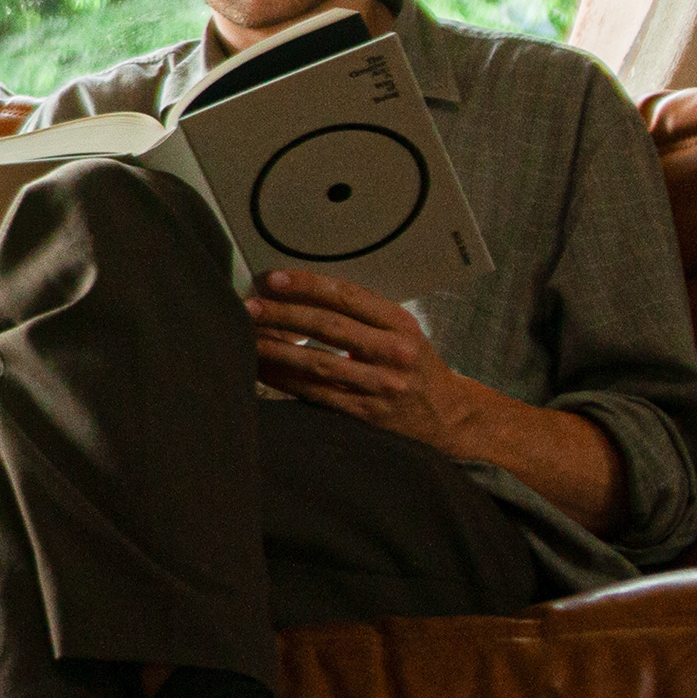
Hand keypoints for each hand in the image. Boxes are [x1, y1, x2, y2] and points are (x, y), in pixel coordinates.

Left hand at [244, 270, 481, 449]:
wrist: (448, 418)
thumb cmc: (415, 366)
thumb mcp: (402, 333)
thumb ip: (364, 314)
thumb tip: (303, 293)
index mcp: (401, 324)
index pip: (349, 297)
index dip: (308, 286)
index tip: (275, 279)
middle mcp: (394, 353)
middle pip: (329, 327)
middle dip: (284, 315)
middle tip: (251, 306)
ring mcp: (380, 385)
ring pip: (318, 363)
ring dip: (277, 349)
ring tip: (249, 337)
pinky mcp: (366, 414)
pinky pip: (317, 393)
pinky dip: (286, 380)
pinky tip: (264, 369)